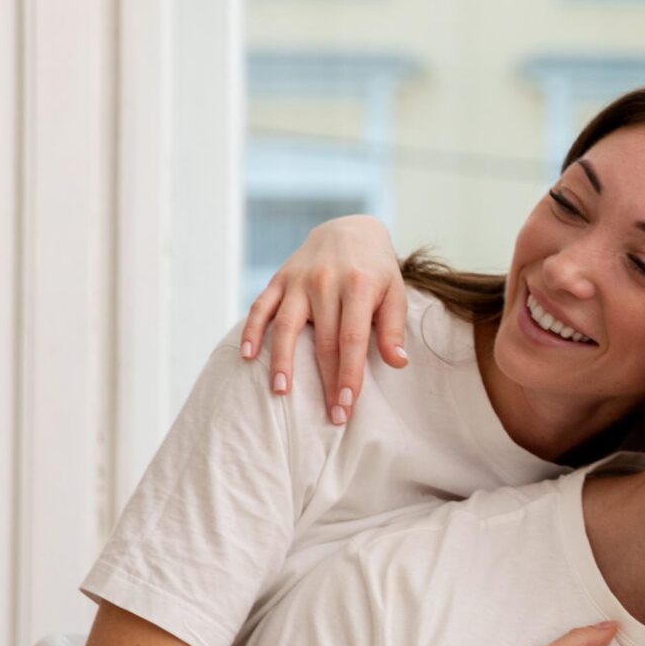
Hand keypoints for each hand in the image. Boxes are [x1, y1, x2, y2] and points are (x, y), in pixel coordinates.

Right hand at [239, 215, 407, 424]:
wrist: (349, 229)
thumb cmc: (376, 269)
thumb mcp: (394, 291)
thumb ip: (392, 327)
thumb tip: (398, 363)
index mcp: (358, 286)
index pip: (352, 339)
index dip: (349, 374)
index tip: (347, 405)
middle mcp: (326, 282)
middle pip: (323, 341)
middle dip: (326, 381)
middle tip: (330, 416)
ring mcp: (299, 280)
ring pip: (286, 325)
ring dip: (281, 361)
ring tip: (281, 392)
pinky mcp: (279, 279)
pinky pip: (261, 306)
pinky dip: (251, 330)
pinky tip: (247, 356)